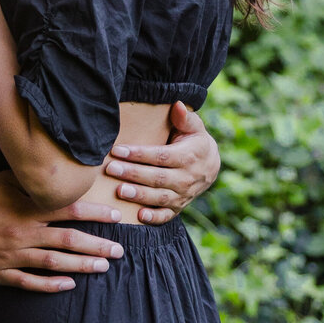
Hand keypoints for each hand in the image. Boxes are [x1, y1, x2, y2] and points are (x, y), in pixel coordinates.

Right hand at [0, 170, 124, 291]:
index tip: (116, 216)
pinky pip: (30, 282)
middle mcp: (23, 232)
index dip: (95, 214)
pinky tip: (69, 285)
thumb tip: (58, 171)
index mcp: (26, 208)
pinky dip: (51, 285)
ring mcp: (12, 255)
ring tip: (103, 266)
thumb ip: (32, 179)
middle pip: (68, 240)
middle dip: (98, 245)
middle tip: (120, 250)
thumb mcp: (5, 179)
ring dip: (82, 265)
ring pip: (54, 263)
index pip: (69, 210)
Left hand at [103, 103, 219, 224]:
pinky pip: (167, 215)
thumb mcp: (194, 127)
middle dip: (133, 174)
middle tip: (112, 169)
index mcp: (188, 156)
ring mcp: (183, 195)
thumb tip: (178, 104)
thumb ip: (184, 118)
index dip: (139, 154)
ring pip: (160, 198)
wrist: (212, 165)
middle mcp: (186, 178)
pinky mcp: (179, 207)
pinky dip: (154, 218)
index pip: (160, 156)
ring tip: (119, 191)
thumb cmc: (194, 140)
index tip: (118, 151)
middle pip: (157, 177)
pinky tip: (138, 216)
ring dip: (139, 196)